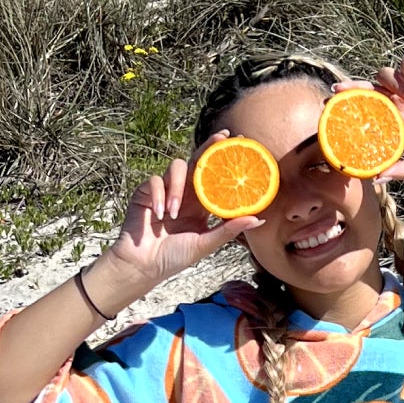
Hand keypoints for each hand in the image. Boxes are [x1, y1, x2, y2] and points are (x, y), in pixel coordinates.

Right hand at [106, 131, 264, 290]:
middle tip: (221, 137)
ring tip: (174, 212)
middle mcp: (185, 193)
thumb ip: (228, 230)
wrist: (144, 265)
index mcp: (200, 205)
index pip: (215, 178)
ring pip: (177, 167)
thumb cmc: (174, 257)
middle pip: (198, 162)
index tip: (241, 145)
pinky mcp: (146, 191)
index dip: (226, 162)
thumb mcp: (205, 244)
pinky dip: (159, 195)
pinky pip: (155, 181)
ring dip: (177, 187)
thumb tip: (259, 219)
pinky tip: (160, 215)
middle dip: (209, 147)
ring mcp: (166, 190)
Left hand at [338, 58, 403, 180]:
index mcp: (396, 123)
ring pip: (386, 75)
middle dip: (352, 88)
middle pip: (369, 90)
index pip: (367, 113)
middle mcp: (399, 104)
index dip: (351, 110)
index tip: (332, 112)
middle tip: (338, 91)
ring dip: (391, 84)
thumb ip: (401, 171)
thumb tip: (376, 180)